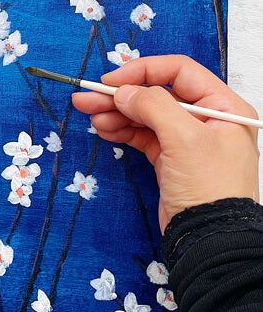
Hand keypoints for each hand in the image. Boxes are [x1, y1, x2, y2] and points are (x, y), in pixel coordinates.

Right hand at [71, 55, 259, 232]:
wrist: (210, 240)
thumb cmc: (212, 190)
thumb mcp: (185, 139)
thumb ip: (155, 106)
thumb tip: (125, 91)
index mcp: (223, 107)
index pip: (180, 72)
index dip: (144, 71)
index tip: (112, 81)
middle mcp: (208, 120)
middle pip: (158, 94)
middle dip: (122, 95)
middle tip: (88, 97)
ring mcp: (188, 142)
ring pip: (147, 116)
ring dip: (118, 113)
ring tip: (91, 116)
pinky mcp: (172, 161)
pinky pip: (144, 137)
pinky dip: (123, 130)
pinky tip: (105, 129)